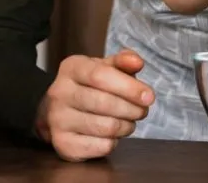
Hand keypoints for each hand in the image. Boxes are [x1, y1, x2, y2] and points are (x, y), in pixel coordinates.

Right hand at [36, 49, 153, 160]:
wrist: (60, 111)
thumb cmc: (90, 86)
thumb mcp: (106, 68)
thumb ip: (124, 61)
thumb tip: (137, 62)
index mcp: (71, 68)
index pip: (100, 76)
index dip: (129, 87)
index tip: (149, 97)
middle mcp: (59, 92)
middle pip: (105, 103)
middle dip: (132, 109)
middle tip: (142, 111)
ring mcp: (57, 120)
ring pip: (106, 127)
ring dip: (126, 126)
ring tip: (129, 121)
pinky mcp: (63, 144)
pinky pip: (101, 146)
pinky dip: (115, 141)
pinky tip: (112, 134)